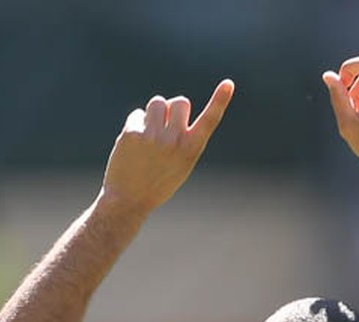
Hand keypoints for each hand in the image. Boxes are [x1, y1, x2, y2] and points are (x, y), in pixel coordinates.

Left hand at [101, 80, 234, 216]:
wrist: (129, 201)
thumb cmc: (158, 182)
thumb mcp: (180, 164)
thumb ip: (183, 137)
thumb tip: (175, 105)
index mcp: (191, 151)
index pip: (208, 121)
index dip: (220, 101)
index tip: (229, 84)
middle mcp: (174, 142)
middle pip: (180, 102)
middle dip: (173, 110)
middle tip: (165, 129)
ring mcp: (152, 137)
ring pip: (158, 103)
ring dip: (154, 114)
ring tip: (150, 135)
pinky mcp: (132, 134)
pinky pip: (138, 114)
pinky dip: (136, 125)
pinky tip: (133, 145)